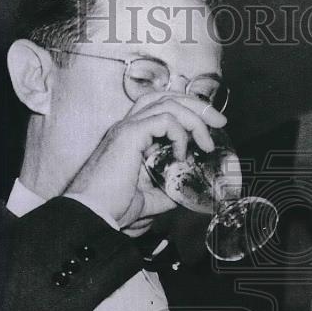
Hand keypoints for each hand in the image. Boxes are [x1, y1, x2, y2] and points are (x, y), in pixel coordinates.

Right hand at [65, 94, 226, 232]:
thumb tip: (188, 191)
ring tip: (206, 142)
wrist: (92, 214)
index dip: (188, 111)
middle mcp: (127, 126)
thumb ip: (167, 191)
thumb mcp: (149, 200)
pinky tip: (181, 154)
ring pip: (168, 103)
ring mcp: (126, 128)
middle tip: (219, 123)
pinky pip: (164, 119)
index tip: (210, 128)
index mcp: (130, 137)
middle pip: (166, 96)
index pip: (161, 107)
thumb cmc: (112, 208)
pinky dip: (179, 133)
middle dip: (197, 105)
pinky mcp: (129, 135)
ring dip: (194, 118)